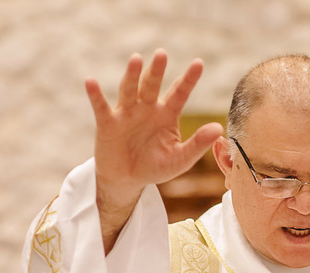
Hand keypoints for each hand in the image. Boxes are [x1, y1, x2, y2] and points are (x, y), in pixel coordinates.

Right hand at [86, 50, 223, 248]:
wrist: (128, 181)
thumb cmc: (155, 167)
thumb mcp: (180, 159)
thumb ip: (197, 144)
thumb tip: (218, 129)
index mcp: (167, 114)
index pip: (179, 93)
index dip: (188, 79)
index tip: (199, 63)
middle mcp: (147, 108)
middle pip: (152, 85)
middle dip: (156, 70)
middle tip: (162, 54)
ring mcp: (126, 113)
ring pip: (129, 90)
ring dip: (132, 75)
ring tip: (136, 59)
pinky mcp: (107, 124)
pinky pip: (101, 107)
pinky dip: (95, 94)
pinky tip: (90, 81)